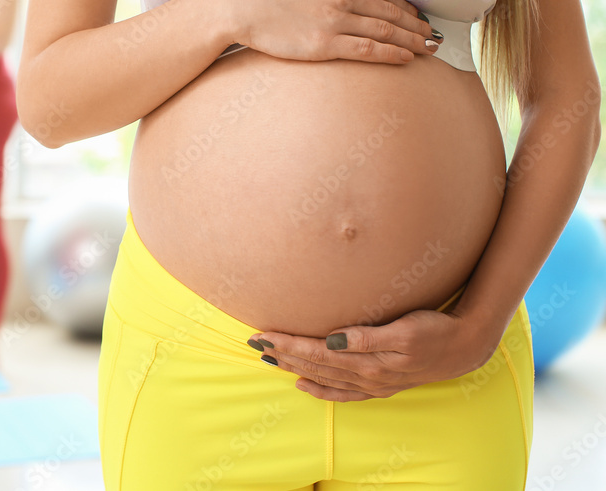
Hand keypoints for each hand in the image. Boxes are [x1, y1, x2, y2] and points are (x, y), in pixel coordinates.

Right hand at [217, 0, 439, 64]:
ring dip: (411, 39)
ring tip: (428, 47)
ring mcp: (335, 18)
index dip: (404, 4)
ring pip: (384, 29)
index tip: (416, 14)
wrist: (240, 4)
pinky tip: (406, 58)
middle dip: (415, 23)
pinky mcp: (324, 44)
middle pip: (390, 10)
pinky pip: (367, 49)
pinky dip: (391, 53)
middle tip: (433, 33)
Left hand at [247, 308, 502, 401]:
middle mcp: (367, 377)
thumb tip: (333, 340)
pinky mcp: (381, 385)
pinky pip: (342, 393)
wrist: (467, 346)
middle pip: (314, 366)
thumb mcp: (405, 329)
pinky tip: (302, 385)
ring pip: (324, 379)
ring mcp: (373, 384)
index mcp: (370, 362)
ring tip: (268, 359)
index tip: (263, 334)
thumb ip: (367, 337)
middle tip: (254, 342)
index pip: (317, 353)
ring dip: (294, 369)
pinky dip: (320, 390)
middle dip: (283, 355)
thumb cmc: (436, 330)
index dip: (288, 344)